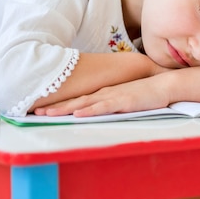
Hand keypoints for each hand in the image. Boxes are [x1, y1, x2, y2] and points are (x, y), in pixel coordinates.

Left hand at [33, 74, 173, 116]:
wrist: (163, 83)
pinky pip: (103, 107)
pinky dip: (89, 111)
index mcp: (103, 93)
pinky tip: (78, 115)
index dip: (60, 105)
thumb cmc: (145, 93)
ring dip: (65, 110)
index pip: (77, 100)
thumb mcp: (123, 99)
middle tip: (36, 113)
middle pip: (75, 102)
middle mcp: (103, 93)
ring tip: (48, 114)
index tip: (43, 109)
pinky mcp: (123, 101)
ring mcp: (112, 96)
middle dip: (55, 107)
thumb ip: (110, 104)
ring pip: (84, 104)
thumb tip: (99, 111)